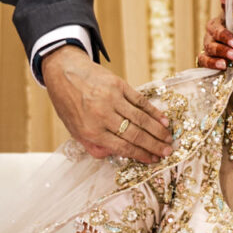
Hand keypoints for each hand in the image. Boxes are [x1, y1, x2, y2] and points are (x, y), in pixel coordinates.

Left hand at [43, 46, 172, 163]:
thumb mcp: (74, 129)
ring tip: (168, 139)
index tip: (153, 160)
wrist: (64, 71)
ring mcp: (111, 99)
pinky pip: (140, 101)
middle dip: (153, 146)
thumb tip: (115, 155)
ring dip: (157, 131)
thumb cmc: (68, 103)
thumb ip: (93, 145)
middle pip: (135, 134)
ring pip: (140, 119)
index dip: (140, 155)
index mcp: (90, 131)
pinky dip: (153, 111)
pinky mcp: (118, 85)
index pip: (122, 147)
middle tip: (167, 152)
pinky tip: (163, 120)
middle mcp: (101, 116)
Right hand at [196, 0, 232, 70]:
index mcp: (218, 23)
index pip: (216, 26)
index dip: (224, 34)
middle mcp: (211, 35)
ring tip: (229, 61)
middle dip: (223, 46)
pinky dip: (211, 64)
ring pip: (208, 49)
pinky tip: (222, 66)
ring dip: (218, 55)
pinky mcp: (208, 59)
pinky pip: (203, 61)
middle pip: (211, 39)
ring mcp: (208, 47)